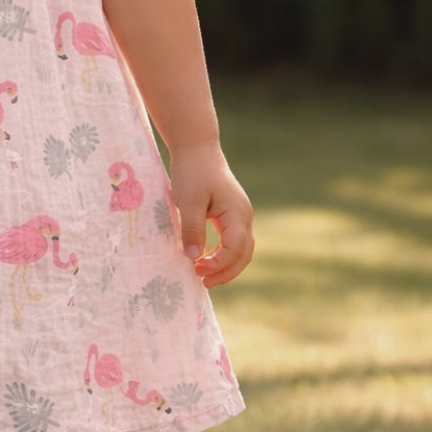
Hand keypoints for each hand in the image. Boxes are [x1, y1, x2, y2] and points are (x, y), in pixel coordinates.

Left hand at [168, 142, 253, 287]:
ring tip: (203, 276)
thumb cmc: (192, 172)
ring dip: (226, 266)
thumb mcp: (188, 201)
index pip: (235, 249)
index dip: (218, 264)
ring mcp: (240, 215)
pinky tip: (206, 259)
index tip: (197, 270)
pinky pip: (233, 241)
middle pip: (244, 254)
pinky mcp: (232, 214)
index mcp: (237, 213)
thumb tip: (194, 257)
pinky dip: (223, 255)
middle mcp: (244, 216)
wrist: (197, 149)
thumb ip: (192, 229)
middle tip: (202, 282)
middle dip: (225, 272)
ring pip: (241, 249)